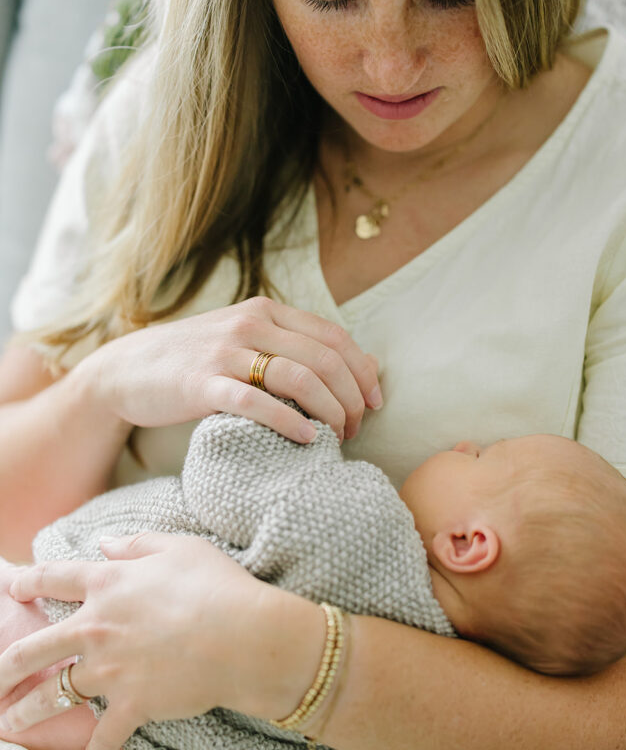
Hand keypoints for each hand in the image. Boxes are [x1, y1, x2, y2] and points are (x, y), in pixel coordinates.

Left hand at [0, 533, 319, 749]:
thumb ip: (137, 544)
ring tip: (9, 724)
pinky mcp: (131, 705)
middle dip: (5, 664)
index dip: (28, 580)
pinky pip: (105, 734)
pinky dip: (97, 749)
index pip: (54, 578)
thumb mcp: (179, 548)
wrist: (244, 638)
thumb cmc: (217, 586)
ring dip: (29, 712)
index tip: (11, 586)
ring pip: (55, 695)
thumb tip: (105, 543)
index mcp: (108, 584)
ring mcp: (110, 670)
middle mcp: (97, 627)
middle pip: (34, 648)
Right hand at [80, 296, 381, 441]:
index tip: (375, 403)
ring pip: (299, 378)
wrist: (127, 369)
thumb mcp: (246, 339)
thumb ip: (295, 346)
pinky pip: (257, 402)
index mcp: (266, 310)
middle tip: (355, 429)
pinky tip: (306, 438)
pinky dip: (289, 421)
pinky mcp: (203, 384)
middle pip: (325, 360)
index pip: (334, 337)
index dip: (363, 372)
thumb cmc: (196, 361)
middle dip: (351, 398)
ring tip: (338, 436)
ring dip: (330, 412)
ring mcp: (225, 352)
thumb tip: (364, 365)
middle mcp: (250, 324)